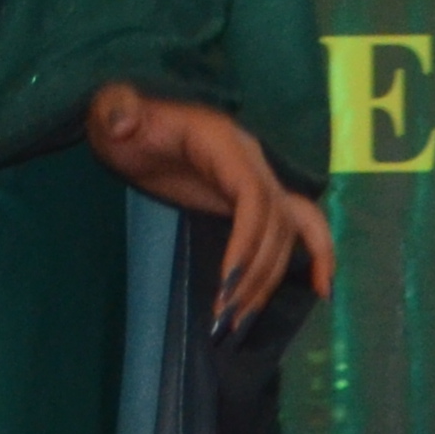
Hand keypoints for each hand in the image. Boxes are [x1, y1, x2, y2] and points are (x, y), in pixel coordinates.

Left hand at [86, 84, 335, 330]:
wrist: (130, 120)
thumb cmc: (121, 118)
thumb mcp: (112, 112)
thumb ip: (118, 112)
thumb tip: (124, 124)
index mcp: (224, 143)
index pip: (253, 195)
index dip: (247, 242)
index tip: (227, 285)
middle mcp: (252, 161)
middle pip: (274, 223)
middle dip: (255, 274)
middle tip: (224, 319)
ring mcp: (256, 179)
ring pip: (286, 233)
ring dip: (269, 279)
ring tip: (239, 321)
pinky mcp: (252, 198)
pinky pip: (297, 225)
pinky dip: (317, 254)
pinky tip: (322, 289)